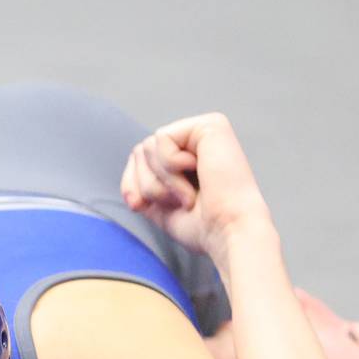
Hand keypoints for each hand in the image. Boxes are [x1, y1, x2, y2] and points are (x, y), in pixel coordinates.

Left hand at [120, 113, 272, 256]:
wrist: (228, 232)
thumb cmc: (205, 228)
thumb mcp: (161, 209)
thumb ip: (143, 190)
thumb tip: (130, 192)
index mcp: (188, 160)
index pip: (140, 159)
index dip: (134, 184)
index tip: (142, 208)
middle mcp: (197, 142)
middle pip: (141, 151)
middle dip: (149, 184)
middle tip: (181, 203)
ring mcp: (205, 131)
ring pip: (149, 145)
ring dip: (163, 180)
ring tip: (190, 194)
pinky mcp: (210, 125)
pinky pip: (163, 138)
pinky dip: (171, 166)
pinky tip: (199, 175)